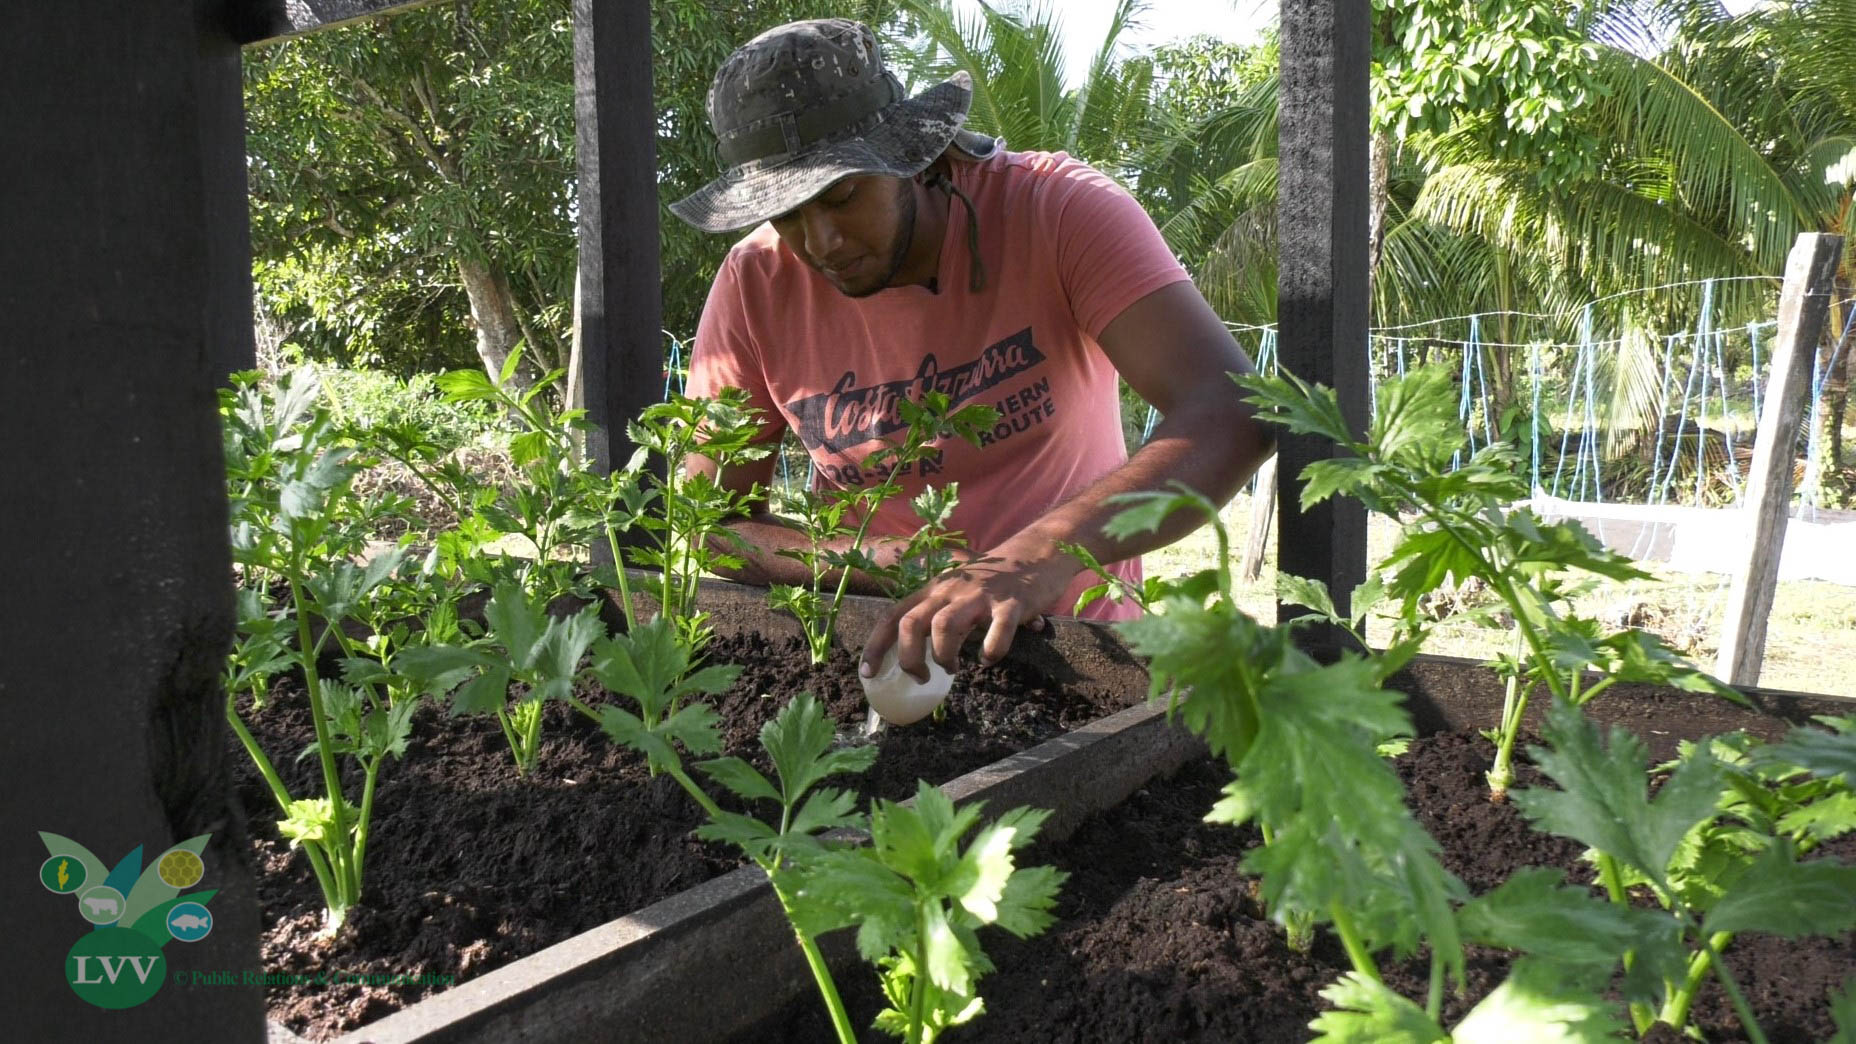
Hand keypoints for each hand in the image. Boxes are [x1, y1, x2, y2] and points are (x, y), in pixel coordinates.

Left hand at [860, 541, 1074, 683]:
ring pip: (944, 627)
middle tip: (922, 677)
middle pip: (911, 623)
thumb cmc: (993, 579)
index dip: (875, 646)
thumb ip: (940, 615)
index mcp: (934, 590)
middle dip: (910, 658)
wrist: (1037, 552)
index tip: (867, 673)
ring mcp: (980, 595)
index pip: (893, 616)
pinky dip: (990, 652)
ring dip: (944, 656)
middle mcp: (950, 590)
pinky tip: (988, 659)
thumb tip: (921, 656)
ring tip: (954, 669)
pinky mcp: (1010, 603)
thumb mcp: (957, 591)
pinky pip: (996, 632)